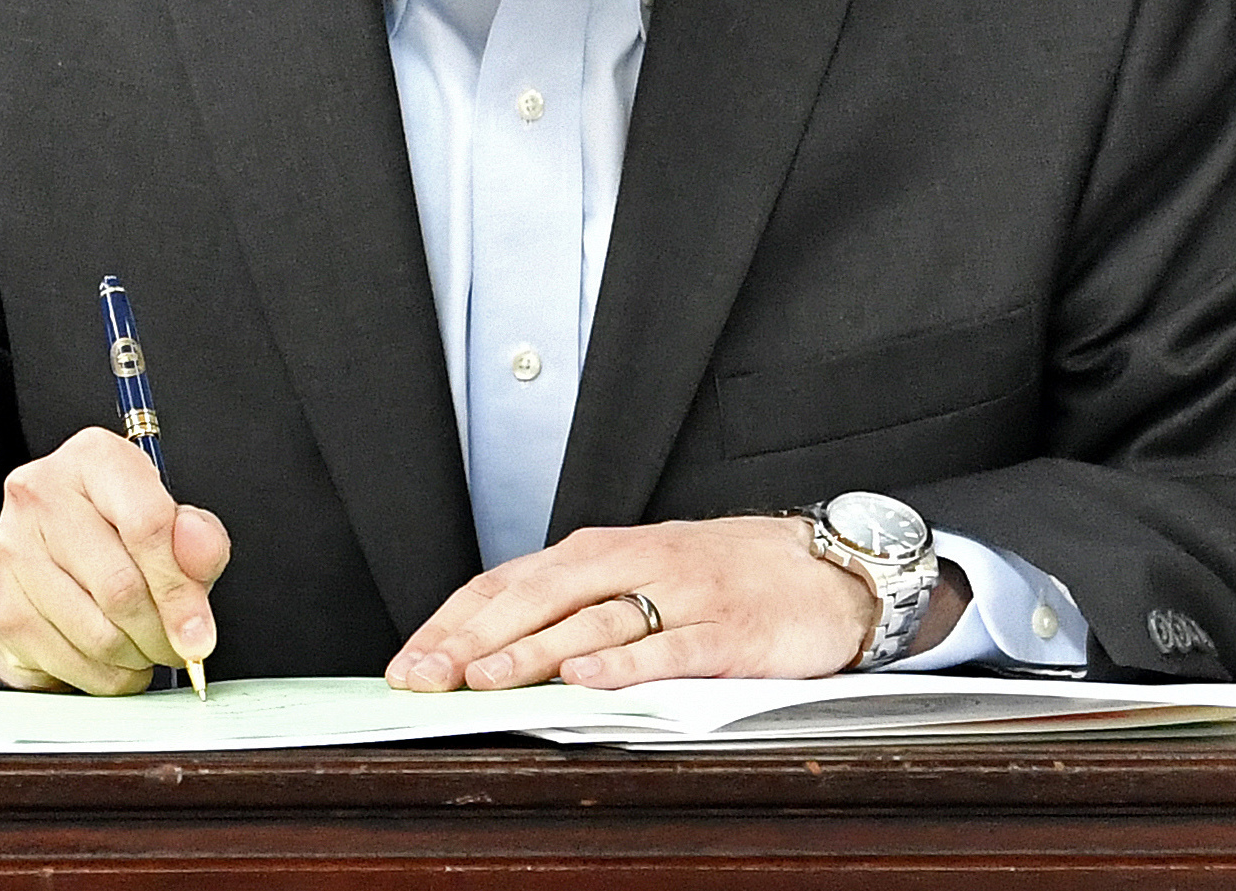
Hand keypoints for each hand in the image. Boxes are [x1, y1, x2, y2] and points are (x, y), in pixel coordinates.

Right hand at [0, 428, 229, 693]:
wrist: (37, 555)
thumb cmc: (111, 533)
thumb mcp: (166, 520)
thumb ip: (197, 537)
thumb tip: (200, 552)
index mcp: (93, 459)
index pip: (147, 526)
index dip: (180, 589)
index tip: (199, 632)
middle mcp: (42, 495)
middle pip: (121, 589)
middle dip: (161, 633)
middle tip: (176, 645)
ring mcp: (14, 553)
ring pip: (98, 636)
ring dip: (136, 658)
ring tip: (143, 647)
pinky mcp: (3, 609)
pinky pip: (73, 665)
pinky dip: (106, 676)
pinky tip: (111, 658)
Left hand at [388, 515, 926, 692]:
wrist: (827, 567)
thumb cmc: (722, 578)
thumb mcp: (640, 579)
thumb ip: (575, 609)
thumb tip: (490, 654)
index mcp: (600, 552)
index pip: (507, 583)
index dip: (452, 624)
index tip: (407, 665)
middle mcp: (632, 562)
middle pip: (537, 597)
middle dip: (473, 640)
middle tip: (424, 677)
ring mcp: (680, 593)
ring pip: (593, 621)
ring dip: (534, 650)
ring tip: (483, 678)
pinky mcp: (727, 629)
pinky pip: (669, 648)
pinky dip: (625, 664)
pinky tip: (586, 681)